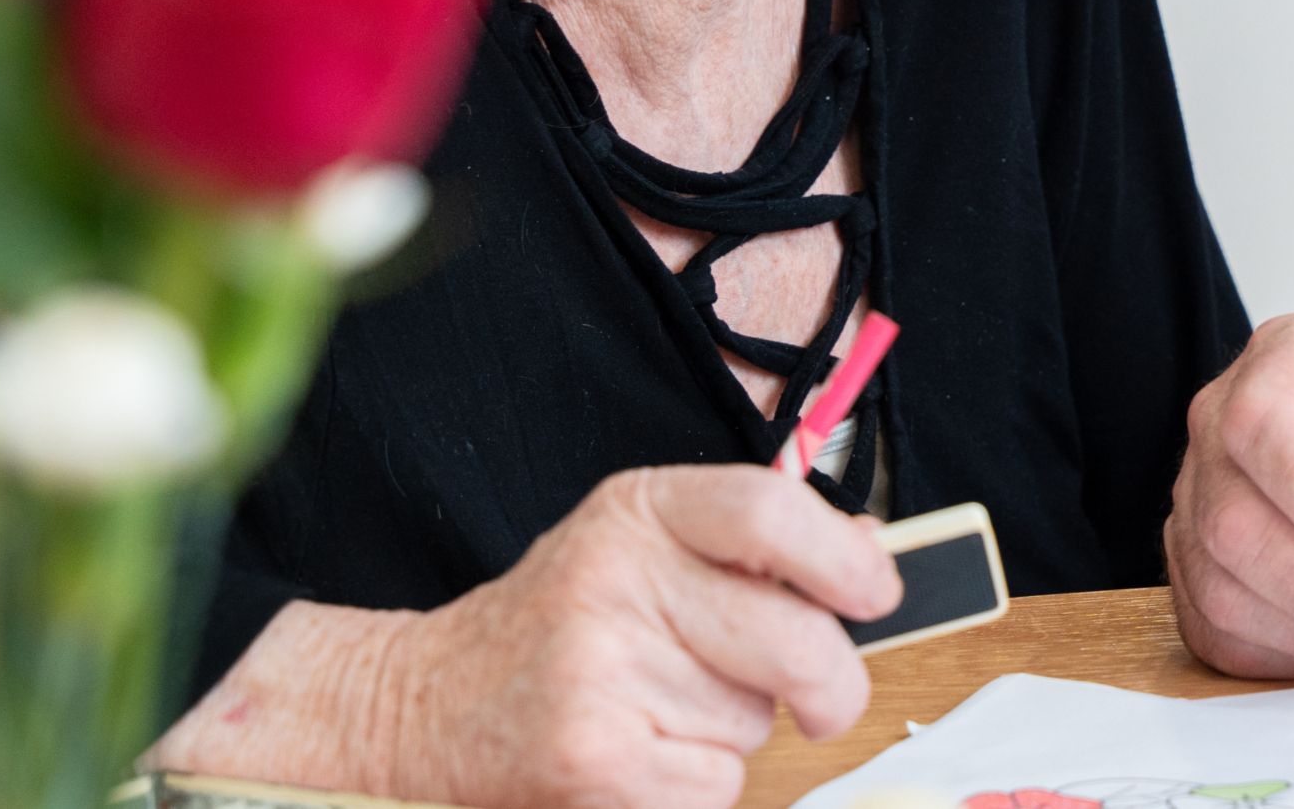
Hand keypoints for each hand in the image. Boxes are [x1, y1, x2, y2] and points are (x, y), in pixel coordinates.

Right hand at [163, 465, 900, 808]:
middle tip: (825, 703)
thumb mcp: (641, 547)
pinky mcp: (591, 757)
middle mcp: (614, 578)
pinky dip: (696, 785)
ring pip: (754, 723)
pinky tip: (637, 756)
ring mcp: (598, 670)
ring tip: (657, 710)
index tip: (875, 596)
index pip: (770, 511)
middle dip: (833, 686)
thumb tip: (868, 554)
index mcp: (638, 511)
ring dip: (734, 732)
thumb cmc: (556, 627)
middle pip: (795, 639)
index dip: (844, 559)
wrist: (418, 705)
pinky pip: (714, 785)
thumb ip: (750, 547)